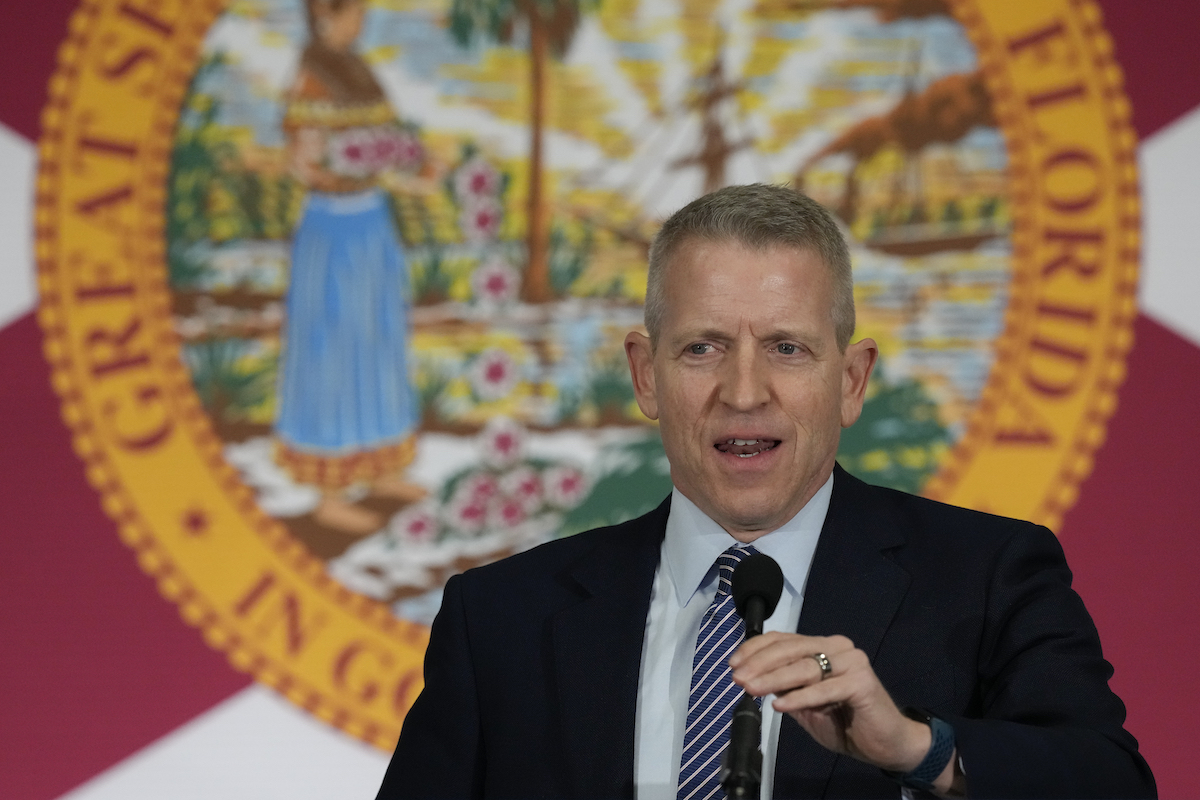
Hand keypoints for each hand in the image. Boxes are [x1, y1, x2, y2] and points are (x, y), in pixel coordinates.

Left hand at [728, 633, 930, 772]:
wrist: (887, 743)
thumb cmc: (845, 722)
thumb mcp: (805, 704)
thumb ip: (785, 688)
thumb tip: (752, 678)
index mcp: (823, 646)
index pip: (783, 639)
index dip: (755, 649)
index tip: (733, 664)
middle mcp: (837, 647)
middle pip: (791, 649)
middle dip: (759, 664)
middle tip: (738, 679)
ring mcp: (851, 661)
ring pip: (805, 666)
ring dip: (774, 679)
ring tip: (751, 690)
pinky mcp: (862, 681)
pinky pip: (824, 688)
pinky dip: (800, 697)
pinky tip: (780, 706)